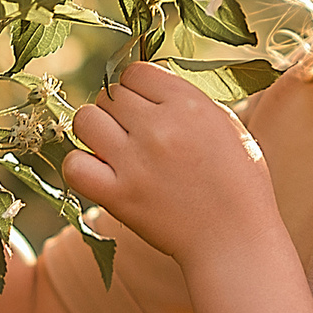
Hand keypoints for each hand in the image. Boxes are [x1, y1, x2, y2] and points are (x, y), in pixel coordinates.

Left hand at [62, 61, 280, 268]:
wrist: (235, 240)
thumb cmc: (238, 184)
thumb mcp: (226, 126)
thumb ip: (187, 100)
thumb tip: (148, 85)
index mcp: (188, 105)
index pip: (136, 71)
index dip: (137, 87)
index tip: (145, 107)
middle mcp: (158, 127)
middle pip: (109, 94)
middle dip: (119, 111)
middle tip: (134, 135)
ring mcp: (135, 162)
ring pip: (85, 120)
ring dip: (96, 131)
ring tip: (114, 149)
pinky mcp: (118, 195)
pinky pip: (74, 164)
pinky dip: (80, 166)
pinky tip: (100, 173)